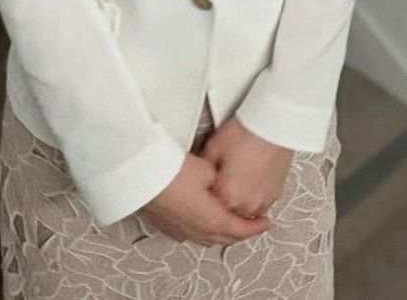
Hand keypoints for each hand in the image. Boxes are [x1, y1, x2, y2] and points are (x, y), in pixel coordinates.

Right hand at [139, 152, 274, 245]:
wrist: (140, 175)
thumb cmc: (170, 172)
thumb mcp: (207, 169)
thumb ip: (220, 179)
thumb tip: (221, 181)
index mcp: (212, 220)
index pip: (241, 230)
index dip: (257, 226)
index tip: (266, 222)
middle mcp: (197, 231)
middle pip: (226, 237)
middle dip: (241, 231)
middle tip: (251, 222)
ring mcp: (181, 230)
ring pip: (209, 238)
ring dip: (222, 231)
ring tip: (229, 219)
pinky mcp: (168, 225)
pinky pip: (192, 233)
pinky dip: (204, 228)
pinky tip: (202, 219)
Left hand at [198, 115, 293, 218]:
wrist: (272, 125)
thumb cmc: (244, 134)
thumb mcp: (213, 148)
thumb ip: (204, 169)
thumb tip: (200, 176)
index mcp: (228, 198)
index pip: (211, 213)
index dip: (205, 202)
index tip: (202, 194)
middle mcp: (247, 205)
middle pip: (229, 216)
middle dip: (221, 206)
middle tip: (216, 190)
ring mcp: (263, 201)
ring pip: (246, 214)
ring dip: (238, 206)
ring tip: (233, 187)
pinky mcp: (275, 194)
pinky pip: (260, 206)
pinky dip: (252, 200)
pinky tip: (247, 184)